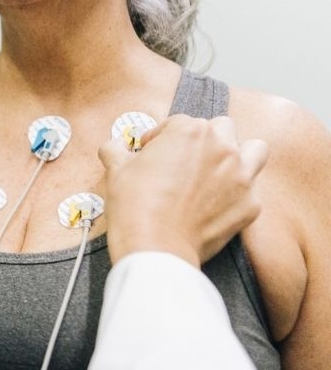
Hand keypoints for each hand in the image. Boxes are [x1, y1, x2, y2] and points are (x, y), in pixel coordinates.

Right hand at [98, 115, 267, 266]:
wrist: (156, 246)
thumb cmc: (136, 206)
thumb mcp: (116, 170)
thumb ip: (116, 150)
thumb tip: (114, 147)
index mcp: (189, 131)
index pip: (178, 122)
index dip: (161, 138)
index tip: (153, 154)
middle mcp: (221, 147)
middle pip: (220, 128)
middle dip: (203, 140)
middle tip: (185, 160)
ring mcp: (242, 176)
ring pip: (254, 149)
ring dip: (239, 154)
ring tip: (219, 170)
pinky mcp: (250, 204)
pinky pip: (253, 189)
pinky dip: (238, 193)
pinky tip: (218, 203)